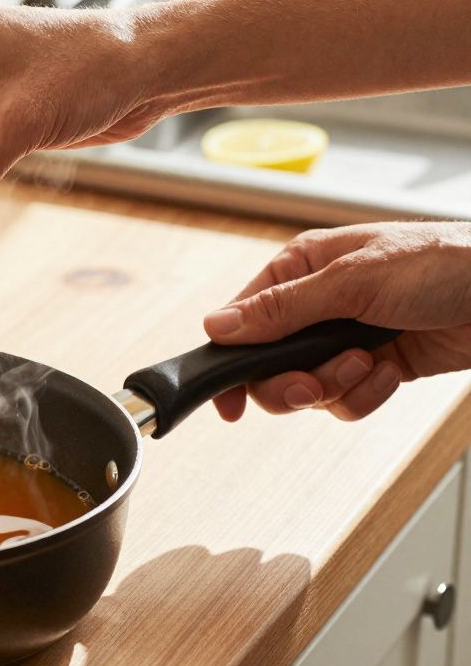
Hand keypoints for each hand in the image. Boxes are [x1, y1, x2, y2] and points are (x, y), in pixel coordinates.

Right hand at [205, 222, 470, 420]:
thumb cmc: (447, 264)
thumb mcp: (352, 282)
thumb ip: (281, 309)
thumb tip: (218, 326)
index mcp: (302, 268)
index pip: (242, 320)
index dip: (232, 362)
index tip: (229, 400)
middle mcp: (318, 302)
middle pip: (269, 365)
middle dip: (293, 381)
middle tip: (314, 385)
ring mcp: (346, 336)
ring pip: (307, 386)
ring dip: (338, 385)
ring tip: (370, 363)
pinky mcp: (376, 364)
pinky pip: (346, 398)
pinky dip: (367, 394)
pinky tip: (391, 372)